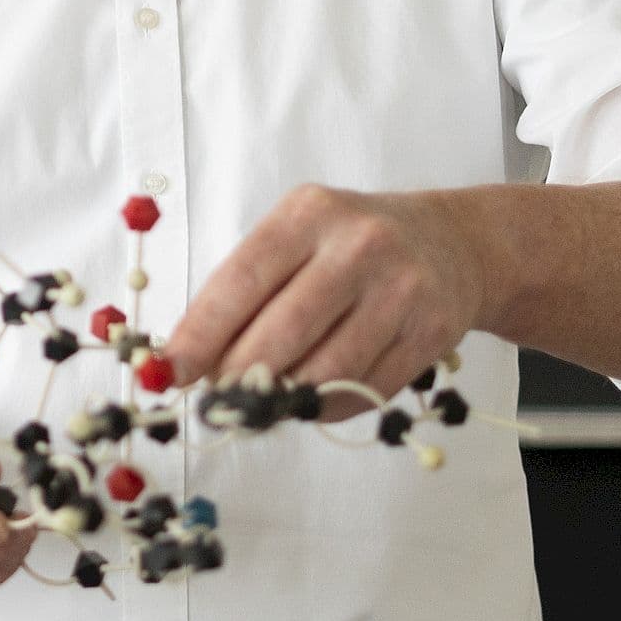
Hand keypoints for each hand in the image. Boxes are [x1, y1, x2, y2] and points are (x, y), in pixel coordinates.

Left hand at [161, 184, 487, 418]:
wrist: (452, 243)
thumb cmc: (350, 244)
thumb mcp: (297, 237)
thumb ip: (248, 289)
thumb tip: (192, 361)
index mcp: (309, 214)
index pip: (241, 280)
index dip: (201, 333)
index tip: (168, 371)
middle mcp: (359, 245)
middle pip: (282, 332)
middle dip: (238, 377)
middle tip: (216, 401)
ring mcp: (401, 289)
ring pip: (325, 370)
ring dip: (282, 400)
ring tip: (261, 403)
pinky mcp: (432, 332)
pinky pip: (365, 390)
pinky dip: (326, 406)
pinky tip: (311, 398)